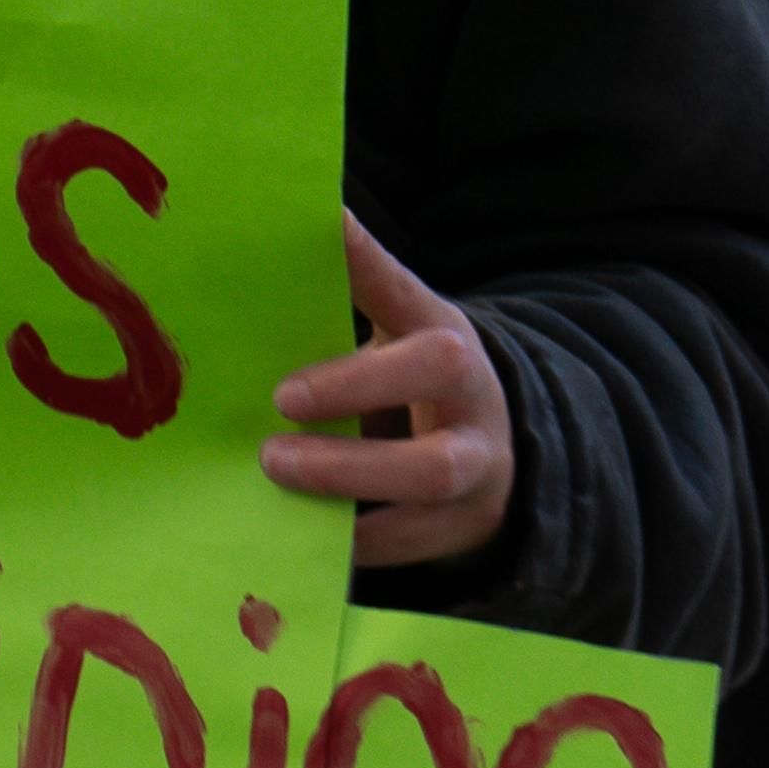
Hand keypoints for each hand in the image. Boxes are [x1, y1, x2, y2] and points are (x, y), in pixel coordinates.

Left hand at [259, 214, 515, 567]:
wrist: (494, 458)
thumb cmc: (412, 383)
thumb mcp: (395, 334)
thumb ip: (347, 296)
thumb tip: (285, 227)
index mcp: (441, 331)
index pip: (405, 287)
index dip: (366, 260)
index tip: (324, 227)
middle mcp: (472, 390)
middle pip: (436, 370)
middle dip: (356, 384)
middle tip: (280, 399)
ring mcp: (479, 462)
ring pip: (432, 470)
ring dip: (348, 472)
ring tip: (274, 466)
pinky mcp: (465, 526)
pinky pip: (412, 540)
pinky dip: (354, 539)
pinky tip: (298, 530)